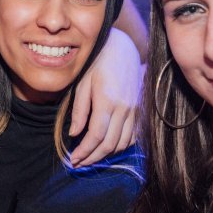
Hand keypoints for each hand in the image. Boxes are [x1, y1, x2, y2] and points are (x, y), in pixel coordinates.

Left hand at [69, 29, 140, 165]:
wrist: (122, 48)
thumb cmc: (97, 63)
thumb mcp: (82, 83)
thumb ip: (79, 110)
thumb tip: (74, 134)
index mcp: (107, 101)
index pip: (96, 136)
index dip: (84, 151)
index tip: (73, 160)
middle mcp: (124, 108)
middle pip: (110, 144)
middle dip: (93, 158)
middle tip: (79, 164)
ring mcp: (134, 109)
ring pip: (123, 143)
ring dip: (107, 154)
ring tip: (91, 157)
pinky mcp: (139, 109)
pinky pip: (132, 135)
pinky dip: (120, 145)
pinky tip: (107, 146)